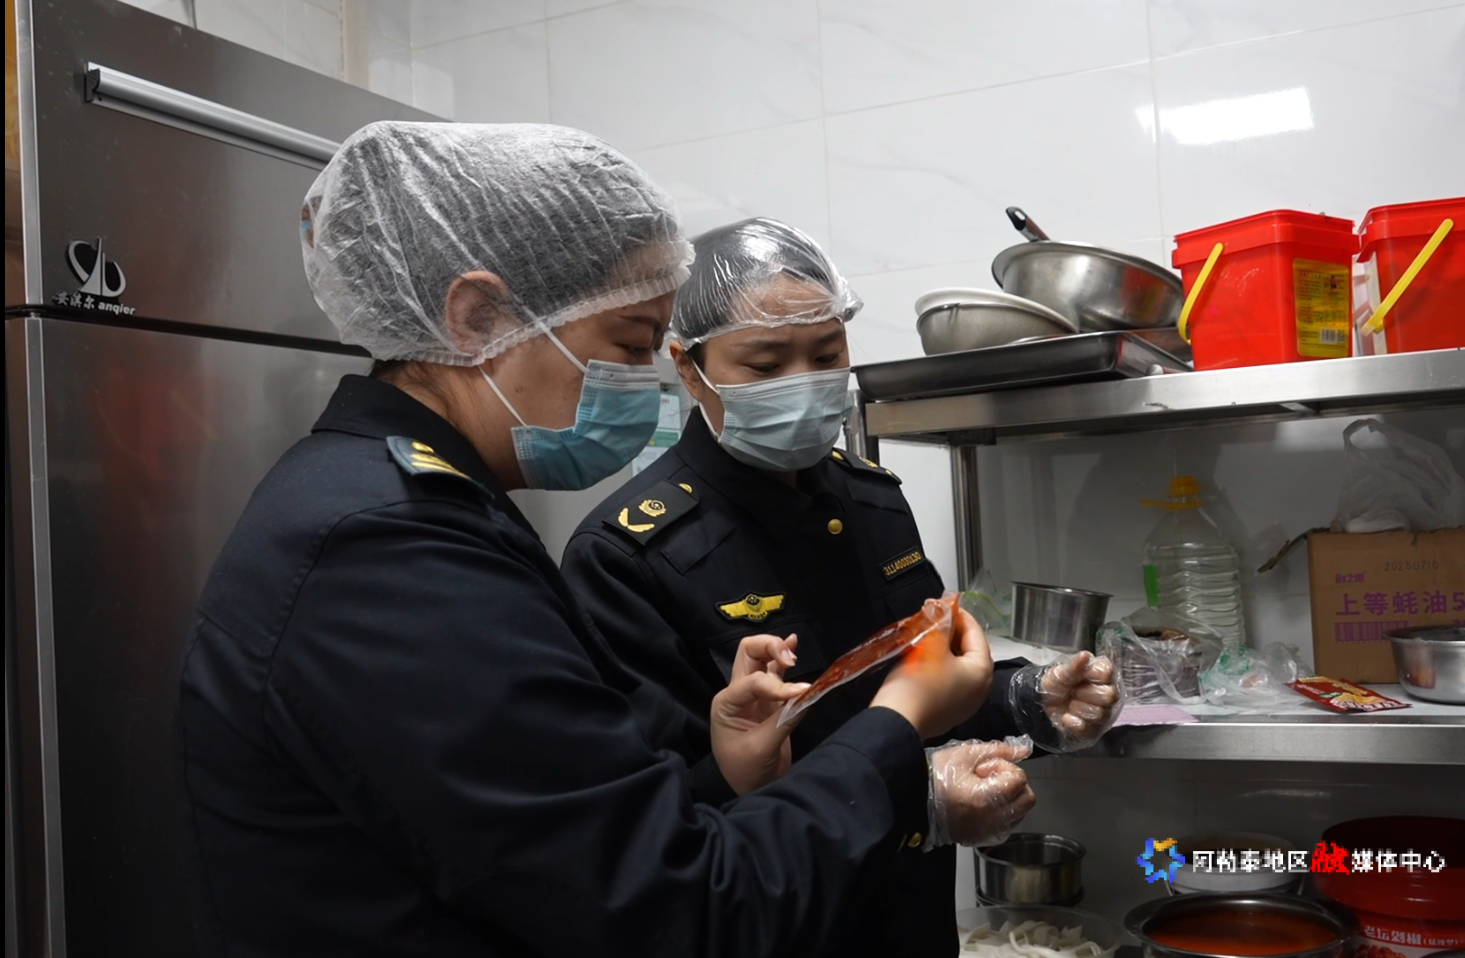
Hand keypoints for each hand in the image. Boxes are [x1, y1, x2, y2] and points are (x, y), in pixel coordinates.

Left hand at [709, 634, 808, 794]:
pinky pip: (775, 671)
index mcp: (726, 703)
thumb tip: (808, 694)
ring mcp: (754, 694)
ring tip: (793, 655)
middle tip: (790, 660)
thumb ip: (784, 720)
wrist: (750, 790)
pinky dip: (784, 656)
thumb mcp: (762, 749)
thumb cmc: (747, 772)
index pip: (753, 682)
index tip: (801, 694)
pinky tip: (794, 642)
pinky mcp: (770, 700)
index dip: (777, 685)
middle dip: (769, 647)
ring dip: (777, 649)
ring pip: (761, 657)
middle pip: (748, 653)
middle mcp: (737, 693)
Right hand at [872, 599, 993, 740]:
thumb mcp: (930, 645)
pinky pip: (951, 681)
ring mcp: (966, 703)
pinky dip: (942, 666)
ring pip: (960, 666)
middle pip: (971, 650)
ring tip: (928, 635)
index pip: (976, 633)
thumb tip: (944, 607)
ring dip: (946, 649)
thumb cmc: (917, 684)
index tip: (945, 603)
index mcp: (982, 672)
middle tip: (935, 618)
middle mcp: (980, 689)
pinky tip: (925, 658)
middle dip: (953, 632)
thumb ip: (941, 623)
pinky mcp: (950, 711)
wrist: (898, 723)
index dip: (960, 615)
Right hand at [926, 736, 1035, 848]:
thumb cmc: (935, 776)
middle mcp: (992, 820)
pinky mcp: (982, 839)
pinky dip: (1001, 813)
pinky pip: (1005, 826)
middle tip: (989, 778)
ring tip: (983, 791)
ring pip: (1019, 814)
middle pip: (1027, 799)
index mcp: (987, 798)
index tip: (983, 768)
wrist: (912, 801)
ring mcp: (988, 832)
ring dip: (1009, 799)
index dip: (1003, 767)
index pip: (1019, 779)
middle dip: (1013, 784)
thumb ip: (998, 751)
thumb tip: (1023, 751)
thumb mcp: (965, 754)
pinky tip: (981, 804)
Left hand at [1037, 652, 1120, 748]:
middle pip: (1109, 696)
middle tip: (1074, 691)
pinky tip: (1067, 717)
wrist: (1043, 703)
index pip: (1108, 673)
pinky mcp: (1096, 730)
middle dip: (1084, 694)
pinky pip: (1089, 730)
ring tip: (1070, 704)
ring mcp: (1105, 713)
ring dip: (1077, 708)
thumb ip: (1074, 665)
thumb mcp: (1060, 672)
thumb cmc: (1057, 683)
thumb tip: (1085, 655)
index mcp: (1103, 674)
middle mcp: (1110, 693)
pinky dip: (1073, 723)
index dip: (1091, 676)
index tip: (1079, 677)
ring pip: (1100, 714)